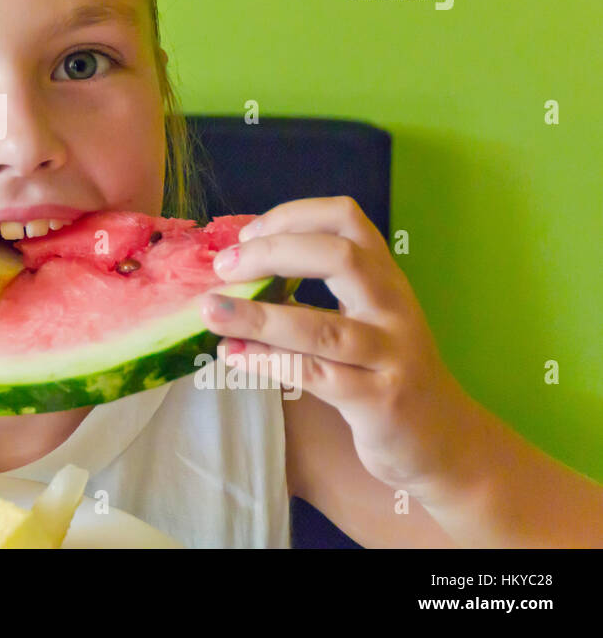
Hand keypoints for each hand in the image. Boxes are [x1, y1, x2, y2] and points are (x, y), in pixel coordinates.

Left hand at [199, 196, 478, 495]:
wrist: (444, 440)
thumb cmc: (385, 369)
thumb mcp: (363, 318)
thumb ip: (315, 291)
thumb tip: (236, 269)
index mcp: (384, 276)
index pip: (346, 218)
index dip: (292, 215)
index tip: (246, 234)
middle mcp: (393, 306)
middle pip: (339, 258)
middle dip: (273, 253)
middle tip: (223, 267)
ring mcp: (390, 354)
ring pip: (320, 328)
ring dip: (257, 317)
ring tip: (211, 311)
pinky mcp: (380, 400)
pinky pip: (316, 376)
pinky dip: (268, 363)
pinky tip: (234, 356)